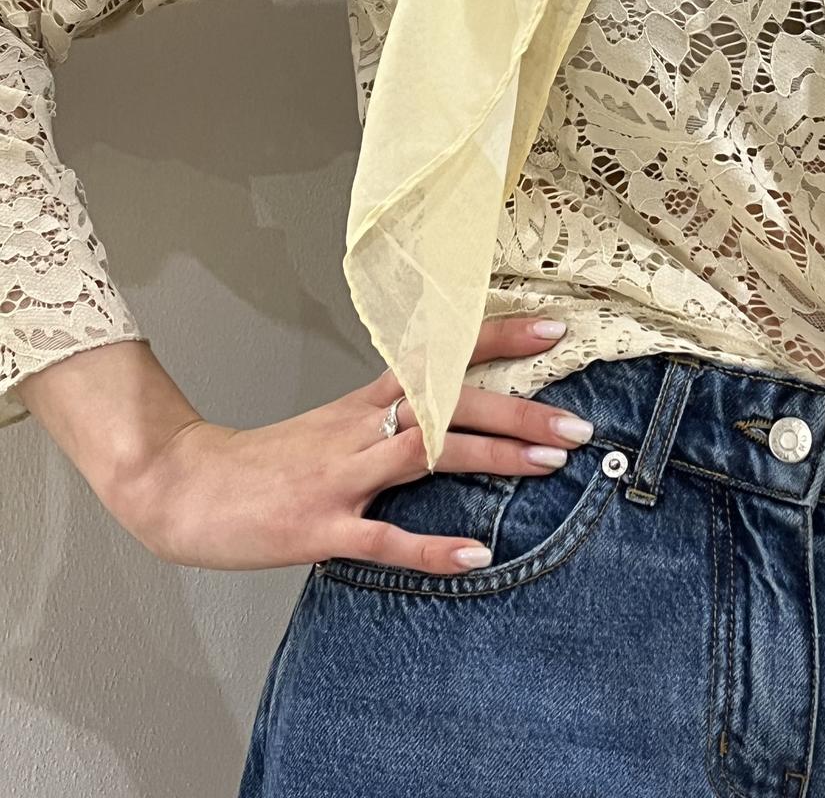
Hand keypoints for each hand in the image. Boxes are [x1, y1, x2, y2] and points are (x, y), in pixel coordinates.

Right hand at [116, 314, 590, 576]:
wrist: (184, 488)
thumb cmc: (269, 463)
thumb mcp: (335, 427)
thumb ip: (393, 422)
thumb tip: (461, 420)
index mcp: (364, 403)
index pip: (440, 358)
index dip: (497, 342)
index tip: (553, 332)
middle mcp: (359, 429)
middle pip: (448, 405)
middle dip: (518, 411)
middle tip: (576, 424)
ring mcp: (340, 477)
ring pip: (427, 454)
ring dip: (493, 457)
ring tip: (550, 464)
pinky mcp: (318, 528)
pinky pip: (384, 538)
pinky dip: (431, 548)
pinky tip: (474, 556)